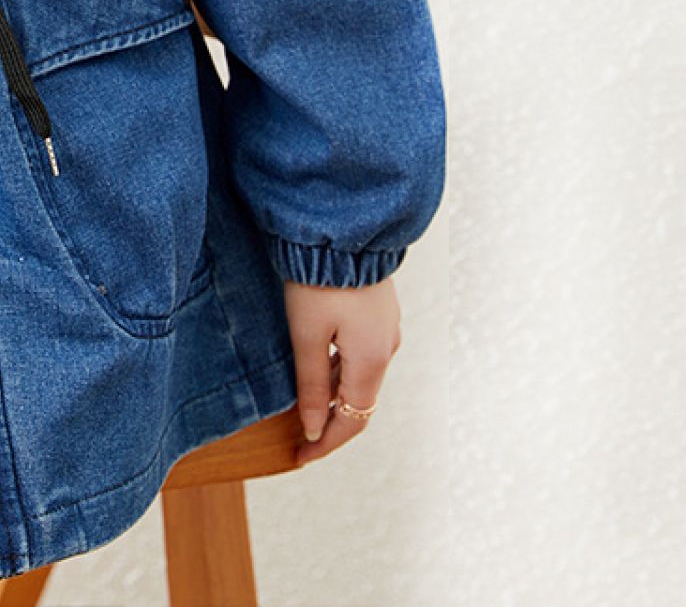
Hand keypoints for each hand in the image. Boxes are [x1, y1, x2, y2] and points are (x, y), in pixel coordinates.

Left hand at [283, 275, 401, 466]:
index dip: (325, 443)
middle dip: (331, 425)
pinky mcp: (378, 311)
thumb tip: (311, 427)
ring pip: (361, 378)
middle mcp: (386, 348)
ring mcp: (386, 328)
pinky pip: (363, 355)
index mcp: (372, 360)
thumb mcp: (306, 333)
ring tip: (305, 410)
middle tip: (300, 441)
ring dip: (336, 398)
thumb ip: (311, 384)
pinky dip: (342, 373)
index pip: (352, 420)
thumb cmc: (320, 277)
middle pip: (360, 402)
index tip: (299, 457)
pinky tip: (320, 372)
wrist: (341, 227)